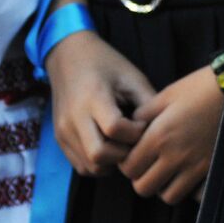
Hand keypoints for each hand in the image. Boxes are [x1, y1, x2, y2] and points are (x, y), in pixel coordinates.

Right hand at [47, 28, 154, 176]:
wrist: (68, 57)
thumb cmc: (105, 64)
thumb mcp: (131, 76)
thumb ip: (147, 101)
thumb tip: (163, 126)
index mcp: (93, 98)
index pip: (115, 129)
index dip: (136, 132)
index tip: (144, 123)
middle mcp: (73, 119)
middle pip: (99, 154)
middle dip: (124, 154)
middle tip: (136, 141)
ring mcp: (63, 132)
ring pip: (89, 165)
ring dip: (112, 162)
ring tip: (125, 145)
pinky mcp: (60, 140)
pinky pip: (80, 165)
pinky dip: (99, 164)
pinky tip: (112, 148)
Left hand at [120, 65, 223, 203]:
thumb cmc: (200, 87)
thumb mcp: (167, 95)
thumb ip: (143, 115)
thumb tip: (130, 129)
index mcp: (159, 136)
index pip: (129, 168)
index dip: (127, 163)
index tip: (134, 153)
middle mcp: (175, 155)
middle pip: (143, 187)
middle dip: (142, 177)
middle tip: (148, 163)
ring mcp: (196, 164)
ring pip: (167, 196)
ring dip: (163, 185)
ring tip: (167, 169)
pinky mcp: (212, 167)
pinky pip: (191, 193)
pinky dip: (184, 187)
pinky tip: (185, 172)